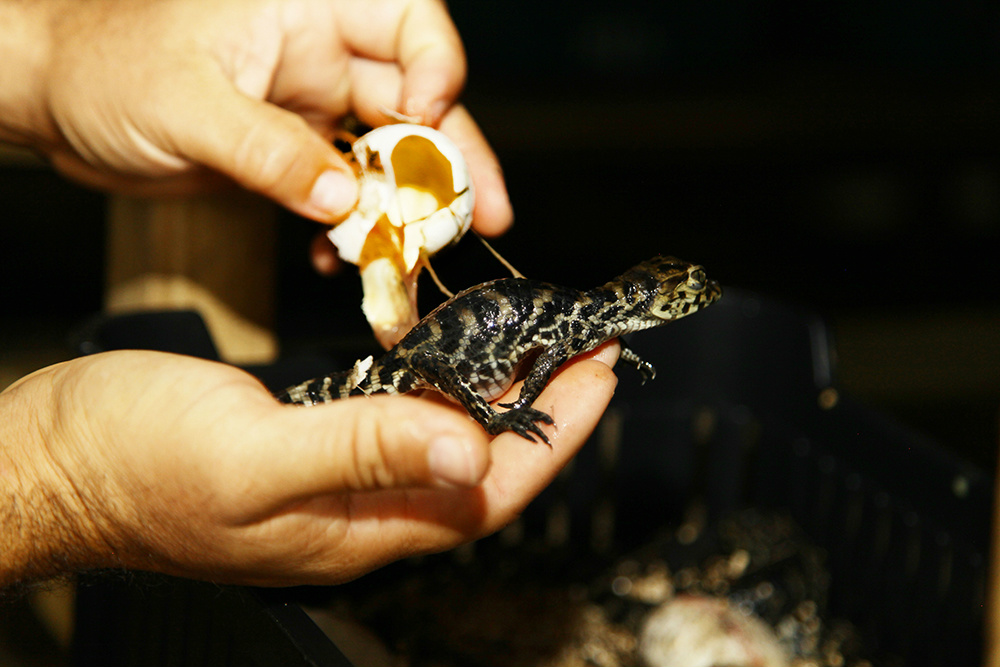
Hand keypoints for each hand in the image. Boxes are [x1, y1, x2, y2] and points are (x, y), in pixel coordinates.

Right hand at [0, 344, 616, 587]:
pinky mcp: (310, 449)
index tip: (599, 373)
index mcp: (358, 526)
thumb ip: (361, 454)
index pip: (491, 488)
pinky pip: (400, 426)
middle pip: (483, 468)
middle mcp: (361, 512)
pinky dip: (440, 389)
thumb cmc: (133, 467)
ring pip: (446, 445)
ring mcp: (336, 483)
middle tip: (585, 348)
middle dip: (544, 410)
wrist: (55, 462)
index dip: (556, 434)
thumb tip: (469, 453)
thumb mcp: (253, 457)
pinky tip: (449, 359)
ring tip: (537, 347)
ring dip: (497, 397)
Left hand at [6, 0, 511, 233]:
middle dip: (452, 158)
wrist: (53, 103)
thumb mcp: (187, 106)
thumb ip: (270, 152)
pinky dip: (351, 227)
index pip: (407, 19)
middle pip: (414, 99)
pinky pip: (343, 192)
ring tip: (435, 248)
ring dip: (411, 204)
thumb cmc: (100, 67)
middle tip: (484, 212)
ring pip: (386, 154)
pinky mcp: (292, 154)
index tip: (427, 123)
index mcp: (304, 5)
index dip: (436, 68)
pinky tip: (346, 258)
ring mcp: (308, 105)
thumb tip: (344, 198)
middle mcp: (318, 51)